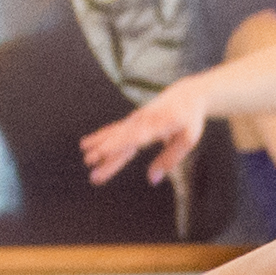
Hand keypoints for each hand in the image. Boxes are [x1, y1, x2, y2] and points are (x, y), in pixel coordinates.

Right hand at [75, 84, 205, 185]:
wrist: (185, 94)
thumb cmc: (190, 119)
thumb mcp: (187, 140)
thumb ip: (169, 159)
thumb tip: (152, 180)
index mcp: (159, 124)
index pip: (136, 136)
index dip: (119, 143)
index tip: (104, 152)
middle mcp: (143, 121)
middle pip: (122, 138)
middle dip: (105, 150)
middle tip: (89, 163)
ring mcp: (136, 119)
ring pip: (115, 133)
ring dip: (99, 144)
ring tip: (85, 158)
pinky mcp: (132, 120)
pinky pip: (115, 129)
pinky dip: (101, 136)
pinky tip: (87, 143)